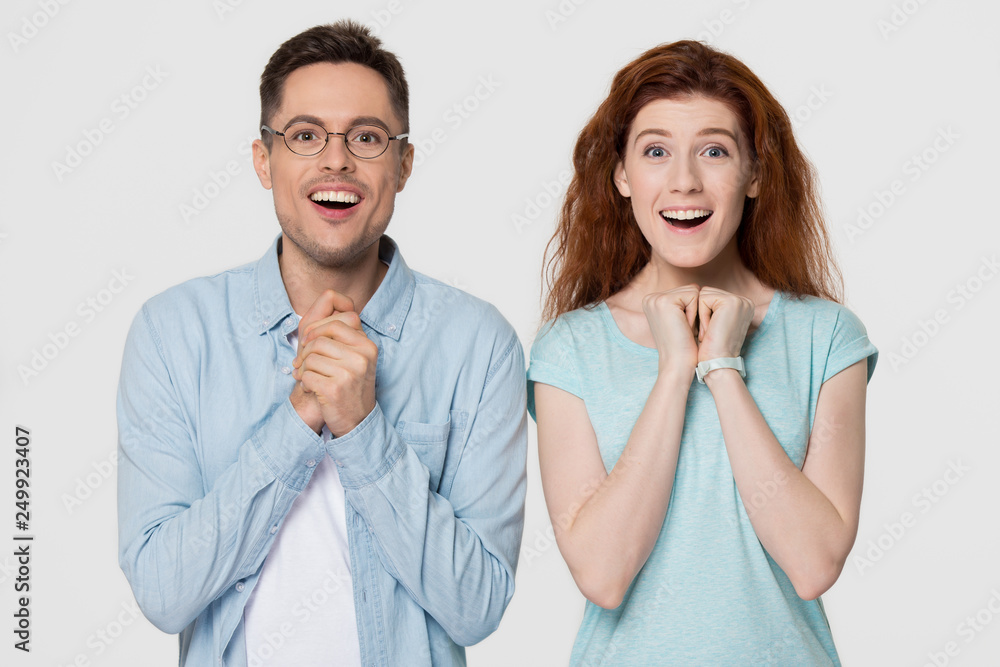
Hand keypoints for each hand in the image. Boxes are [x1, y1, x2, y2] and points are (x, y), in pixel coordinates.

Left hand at [289, 290, 377, 435]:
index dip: (317, 330)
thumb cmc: (350, 385)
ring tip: (311, 378)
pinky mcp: (335, 388)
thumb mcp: (353, 356)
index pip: (337, 322)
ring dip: (304, 369)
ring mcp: (350, 373)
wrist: (356, 420)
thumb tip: (317, 314)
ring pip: (310, 358)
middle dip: (306, 352)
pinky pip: (306, 375)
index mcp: (367, 345)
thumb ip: (340, 334)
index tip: (310, 343)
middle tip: (305, 364)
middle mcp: (362, 356)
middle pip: (319, 340)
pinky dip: (304, 383)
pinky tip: (312, 389)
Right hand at [641, 284, 699, 374]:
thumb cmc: (683, 346)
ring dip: (695, 312)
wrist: (677, 364)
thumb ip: (680, 302)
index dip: (691, 310)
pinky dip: (695, 313)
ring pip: (692, 291)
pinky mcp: (665, 301)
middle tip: (684, 329)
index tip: (682, 327)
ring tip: (685, 328)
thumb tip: (696, 286)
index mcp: (651, 301)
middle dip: (693, 309)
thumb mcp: (678, 319)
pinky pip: (694, 296)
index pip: (684, 291)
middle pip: (688, 289)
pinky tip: (686, 327)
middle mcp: (650, 298)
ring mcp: (655, 299)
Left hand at [695, 286, 753, 362]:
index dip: (704, 312)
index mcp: (743, 305)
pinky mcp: (731, 302)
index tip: (711, 331)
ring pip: (704, 294)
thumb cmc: (712, 347)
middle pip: (707, 292)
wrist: (718, 362)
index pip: (711, 295)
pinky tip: (710, 329)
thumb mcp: (715, 322)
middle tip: (710, 332)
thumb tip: (697, 290)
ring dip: (701, 314)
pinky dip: (701, 315)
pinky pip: (703, 299)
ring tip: (710, 331)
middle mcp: (745, 301)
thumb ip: (714, 306)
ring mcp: (740, 300)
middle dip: (702, 312)